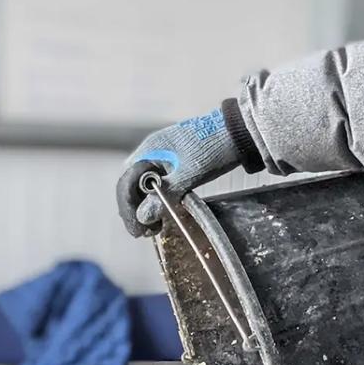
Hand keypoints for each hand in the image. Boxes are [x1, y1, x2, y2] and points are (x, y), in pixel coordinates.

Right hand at [116, 108, 240, 236]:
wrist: (238, 132)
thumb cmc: (213, 149)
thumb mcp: (189, 174)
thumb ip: (164, 194)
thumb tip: (143, 217)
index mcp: (149, 150)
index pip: (125, 183)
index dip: (128, 209)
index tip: (137, 230)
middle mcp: (150, 152)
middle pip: (130, 185)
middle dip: (133, 210)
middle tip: (144, 232)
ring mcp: (160, 156)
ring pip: (142, 185)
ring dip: (144, 206)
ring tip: (153, 227)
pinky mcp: (172, 161)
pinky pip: (155, 182)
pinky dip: (155, 199)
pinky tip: (162, 211)